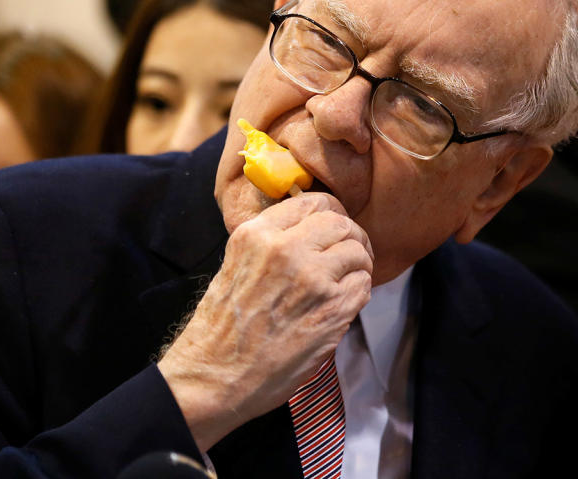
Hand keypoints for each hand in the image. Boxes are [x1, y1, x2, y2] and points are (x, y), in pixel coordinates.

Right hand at [158, 192, 372, 449]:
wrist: (215, 376)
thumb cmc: (220, 328)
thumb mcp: (235, 265)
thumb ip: (270, 243)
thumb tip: (308, 232)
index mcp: (257, 234)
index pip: (312, 202)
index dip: (331, 213)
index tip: (334, 227)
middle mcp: (286, 249)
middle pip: (340, 223)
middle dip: (351, 236)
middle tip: (352, 252)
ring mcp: (312, 279)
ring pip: (357, 252)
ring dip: (359, 264)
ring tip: (350, 278)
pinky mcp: (331, 310)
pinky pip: (362, 286)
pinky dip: (359, 291)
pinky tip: (345, 302)